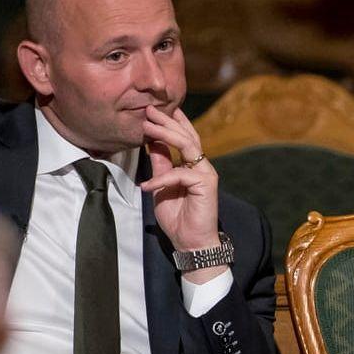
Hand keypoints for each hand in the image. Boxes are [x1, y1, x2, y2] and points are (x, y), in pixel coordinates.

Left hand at [141, 106, 219, 251]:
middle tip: (149, 110)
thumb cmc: (178, 219)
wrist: (190, 243)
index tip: (154, 111)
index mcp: (192, 166)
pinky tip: (147, 186)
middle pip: (186, 136)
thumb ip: (160, 166)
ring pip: (187, 145)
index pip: (185, 137)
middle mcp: (202, 166)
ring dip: (166, 134)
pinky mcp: (206, 184)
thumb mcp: (161, 187)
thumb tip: (152, 143)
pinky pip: (181, 173)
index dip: (172, 123)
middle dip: (167, 121)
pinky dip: (162, 179)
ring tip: (147, 127)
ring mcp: (206, 174)